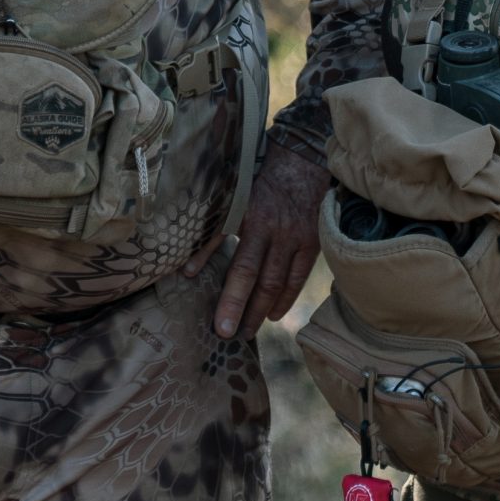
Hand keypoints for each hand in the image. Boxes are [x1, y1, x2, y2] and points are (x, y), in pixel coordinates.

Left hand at [188, 141, 329, 341]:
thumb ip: (209, 236)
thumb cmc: (256, 183)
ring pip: (280, 283)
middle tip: (230, 336)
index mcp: (253, 222)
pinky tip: (274, 314)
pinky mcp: (313, 243)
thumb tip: (187, 271)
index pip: (242, 269)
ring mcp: (298, 240)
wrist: (299, 164)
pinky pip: (299, 277)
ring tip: (248, 330)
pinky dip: (287, 298)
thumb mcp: (230, 202)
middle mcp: (277, 234)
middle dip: (246, 312)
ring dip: (263, 310)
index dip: (232, 300)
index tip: (221, 327)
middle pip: (261, 282)